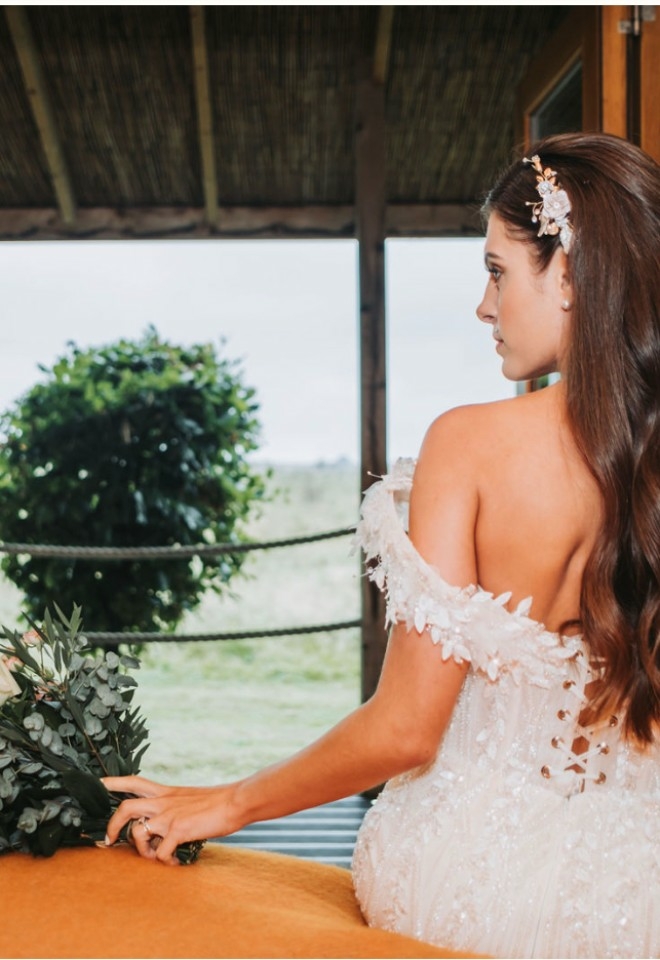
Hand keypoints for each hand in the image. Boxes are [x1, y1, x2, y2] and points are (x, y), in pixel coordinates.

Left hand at [102, 775, 239, 865]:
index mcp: (166, 792)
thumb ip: (172, 807)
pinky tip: (177, 862)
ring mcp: (169, 816)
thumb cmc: (216, 802)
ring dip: (142, 851)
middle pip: (125, 808)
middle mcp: (163, 802)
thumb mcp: (188, 798)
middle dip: (112, 826)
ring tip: (156, 856)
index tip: (97, 784)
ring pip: (137, 832)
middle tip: (110, 841)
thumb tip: (162, 825)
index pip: (133, 781)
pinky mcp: (179, 830)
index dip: (113, 782)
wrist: (235, 802)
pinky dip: (166, 862)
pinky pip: (160, 852)